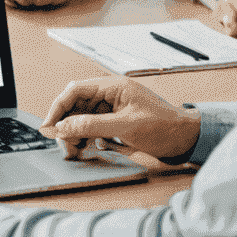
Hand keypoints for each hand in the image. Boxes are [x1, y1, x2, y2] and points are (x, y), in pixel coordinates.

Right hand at [38, 76, 199, 162]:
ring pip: (82, 119)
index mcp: (112, 86)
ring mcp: (112, 109)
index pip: (74, 91)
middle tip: (64, 145)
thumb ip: (92, 125)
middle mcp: (110, 95)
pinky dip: (87, 138)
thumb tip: (63, 126)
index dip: (58, 108)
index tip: (48, 127)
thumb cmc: (164, 127)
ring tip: (75, 150)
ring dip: (75, 134)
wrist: (187, 139)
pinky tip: (89, 148)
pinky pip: (93, 128)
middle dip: (65, 125)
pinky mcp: (116, 122)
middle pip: (75, 106)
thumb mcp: (126, 126)